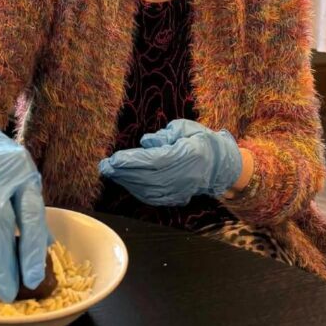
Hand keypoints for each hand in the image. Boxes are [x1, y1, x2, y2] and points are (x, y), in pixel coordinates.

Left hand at [98, 119, 242, 206]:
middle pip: (148, 178)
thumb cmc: (201, 140)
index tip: (114, 159)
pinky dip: (137, 191)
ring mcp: (181, 190)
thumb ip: (164, 134)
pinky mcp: (177, 198)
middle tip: (105, 167)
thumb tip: (145, 142)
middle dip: (123, 173)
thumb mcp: (185, 128)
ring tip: (112, 173)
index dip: (132, 161)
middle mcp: (184, 176)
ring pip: (148, 190)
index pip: (154, 161)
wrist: (221, 163)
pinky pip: (153, 198)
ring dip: (127, 182)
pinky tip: (126, 183)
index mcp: (188, 155)